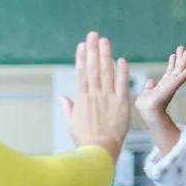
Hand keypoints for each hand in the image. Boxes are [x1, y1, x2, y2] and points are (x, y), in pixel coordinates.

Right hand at [61, 32, 130, 156]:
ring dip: (106, 55)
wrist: (100, 151)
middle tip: (93, 35)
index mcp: (82, 98)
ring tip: (104, 41)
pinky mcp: (122, 104)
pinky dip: (122, 72)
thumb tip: (63, 98)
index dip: (81, 58)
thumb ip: (68, 108)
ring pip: (107, 72)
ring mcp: (108, 98)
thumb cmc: (85, 140)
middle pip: (93, 68)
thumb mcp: (71, 123)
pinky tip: (121, 60)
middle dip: (93, 50)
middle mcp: (94, 95)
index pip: (81, 73)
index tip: (82, 45)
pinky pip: (123, 84)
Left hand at [135, 47, 185, 119]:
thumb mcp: (146, 93)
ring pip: (181, 69)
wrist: (149, 109)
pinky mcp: (175, 84)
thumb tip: (151, 81)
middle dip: (179, 58)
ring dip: (184, 60)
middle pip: (177, 68)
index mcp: (163, 85)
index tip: (173, 55)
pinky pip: (184, 75)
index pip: (169, 72)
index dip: (171, 63)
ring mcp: (174, 83)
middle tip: (182, 48)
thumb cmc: (145, 105)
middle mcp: (170, 83)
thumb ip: (149, 87)